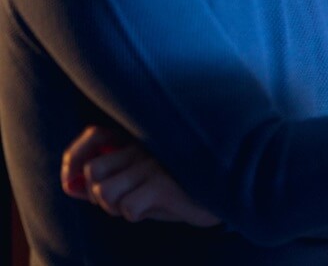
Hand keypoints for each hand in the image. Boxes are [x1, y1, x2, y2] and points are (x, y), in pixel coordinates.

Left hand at [60, 125, 219, 226]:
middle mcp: (145, 146)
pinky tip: (156, 208)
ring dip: (115, 206)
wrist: (232, 190)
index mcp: (141, 138)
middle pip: (93, 171)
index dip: (74, 158)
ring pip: (104, 191)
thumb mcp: (146, 179)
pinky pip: (127, 207)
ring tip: (139, 205)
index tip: (73, 181)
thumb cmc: (186, 186)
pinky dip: (135, 214)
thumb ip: (111, 179)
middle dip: (99, 195)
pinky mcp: (164, 185)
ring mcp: (154, 165)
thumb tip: (71, 187)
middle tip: (122, 201)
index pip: (93, 136)